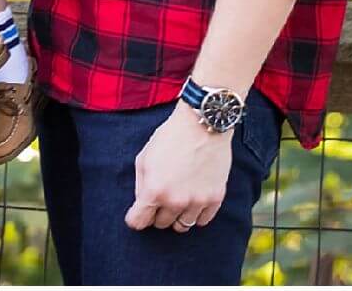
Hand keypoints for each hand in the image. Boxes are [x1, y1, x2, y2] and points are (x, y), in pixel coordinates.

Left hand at [125, 103, 234, 231]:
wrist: (202, 124)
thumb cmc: (170, 138)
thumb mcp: (144, 158)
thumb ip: (141, 185)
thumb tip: (142, 204)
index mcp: (154, 190)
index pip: (139, 222)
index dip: (136, 218)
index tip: (139, 214)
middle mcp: (175, 201)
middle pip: (160, 224)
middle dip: (157, 214)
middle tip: (161, 198)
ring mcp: (197, 202)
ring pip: (182, 226)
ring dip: (177, 216)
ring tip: (177, 199)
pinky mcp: (215, 198)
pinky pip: (202, 221)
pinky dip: (195, 214)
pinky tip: (192, 200)